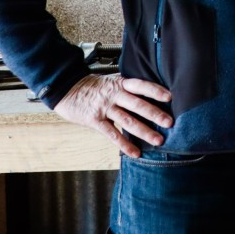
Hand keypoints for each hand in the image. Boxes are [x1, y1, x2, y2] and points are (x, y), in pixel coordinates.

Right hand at [55, 73, 171, 157]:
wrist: (65, 88)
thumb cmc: (92, 86)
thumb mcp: (110, 81)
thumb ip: (127, 87)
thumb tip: (149, 92)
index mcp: (120, 84)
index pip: (140, 85)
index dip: (155, 90)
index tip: (170, 97)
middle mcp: (114, 95)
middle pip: (137, 104)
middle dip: (155, 114)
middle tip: (170, 123)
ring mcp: (104, 108)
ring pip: (128, 121)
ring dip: (144, 131)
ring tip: (158, 140)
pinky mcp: (95, 120)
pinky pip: (112, 134)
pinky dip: (125, 144)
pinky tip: (135, 152)